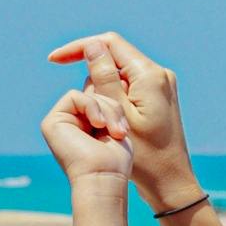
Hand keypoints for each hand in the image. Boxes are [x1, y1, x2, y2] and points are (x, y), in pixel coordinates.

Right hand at [41, 87, 131, 187]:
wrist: (105, 179)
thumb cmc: (119, 159)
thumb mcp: (119, 120)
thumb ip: (109, 94)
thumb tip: (102, 63)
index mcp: (90, 118)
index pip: (99, 89)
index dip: (104, 81)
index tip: (118, 94)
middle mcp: (74, 118)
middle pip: (96, 87)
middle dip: (112, 105)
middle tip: (121, 130)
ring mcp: (62, 119)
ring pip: (89, 91)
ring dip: (107, 110)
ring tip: (116, 133)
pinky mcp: (52, 122)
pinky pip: (76, 96)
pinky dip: (92, 107)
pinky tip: (100, 126)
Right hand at [49, 32, 197, 212]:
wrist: (171, 182)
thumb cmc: (145, 156)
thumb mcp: (117, 116)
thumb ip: (104, 78)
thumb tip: (92, 46)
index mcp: (149, 75)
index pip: (109, 43)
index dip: (79, 47)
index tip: (54, 60)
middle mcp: (159, 74)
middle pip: (115, 57)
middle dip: (92, 74)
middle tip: (84, 106)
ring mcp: (161, 86)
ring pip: (119, 73)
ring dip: (102, 90)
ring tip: (101, 122)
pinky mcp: (159, 98)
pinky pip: (129, 86)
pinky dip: (113, 97)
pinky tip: (110, 122)